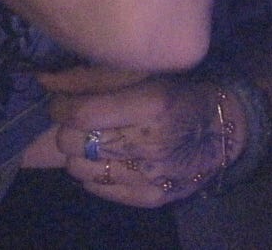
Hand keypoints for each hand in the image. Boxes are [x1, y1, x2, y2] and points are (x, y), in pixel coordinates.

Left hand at [44, 70, 245, 206]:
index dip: (61, 105)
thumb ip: (99, 75)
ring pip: (79, 168)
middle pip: (73, 142)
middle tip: (79, 120)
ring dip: (79, 152)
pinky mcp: (150, 198)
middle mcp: (150, 143)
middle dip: (68, 128)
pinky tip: (109, 158)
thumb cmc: (182, 92)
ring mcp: (150, 176)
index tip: (62, 100)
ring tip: (95, 139)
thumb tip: (45, 79)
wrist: (226, 132)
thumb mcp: (150, 72)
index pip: (81, 113)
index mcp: (153, 104)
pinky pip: (96, 188)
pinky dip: (93, 172)